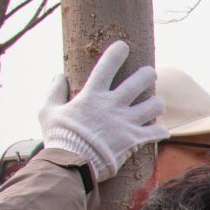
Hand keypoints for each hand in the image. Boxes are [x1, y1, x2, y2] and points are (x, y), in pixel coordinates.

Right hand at [37, 40, 167, 181]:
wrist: (72, 163)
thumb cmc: (59, 137)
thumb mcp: (47, 111)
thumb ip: (54, 91)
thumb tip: (57, 75)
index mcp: (92, 95)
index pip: (106, 67)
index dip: (116, 53)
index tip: (123, 46)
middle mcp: (113, 105)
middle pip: (141, 81)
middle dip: (149, 75)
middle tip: (150, 75)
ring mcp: (126, 122)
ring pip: (155, 105)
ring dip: (157, 104)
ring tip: (155, 105)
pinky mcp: (134, 139)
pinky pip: (156, 132)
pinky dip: (160, 131)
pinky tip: (161, 131)